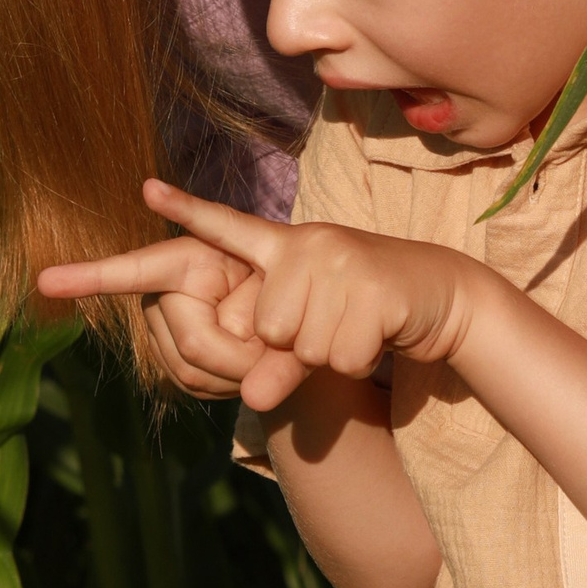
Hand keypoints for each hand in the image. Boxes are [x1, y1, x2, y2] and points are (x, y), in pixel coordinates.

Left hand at [36, 179, 478, 410]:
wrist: (442, 295)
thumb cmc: (365, 313)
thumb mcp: (313, 336)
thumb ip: (275, 363)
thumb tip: (251, 398)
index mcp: (285, 247)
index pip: (226, 229)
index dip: (184, 211)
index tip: (144, 189)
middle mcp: (309, 245)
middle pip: (267, 330)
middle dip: (299, 346)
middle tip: (336, 321)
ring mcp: (342, 262)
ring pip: (304, 347)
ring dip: (332, 354)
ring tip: (359, 324)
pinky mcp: (374, 289)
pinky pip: (341, 356)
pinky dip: (359, 359)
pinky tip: (379, 332)